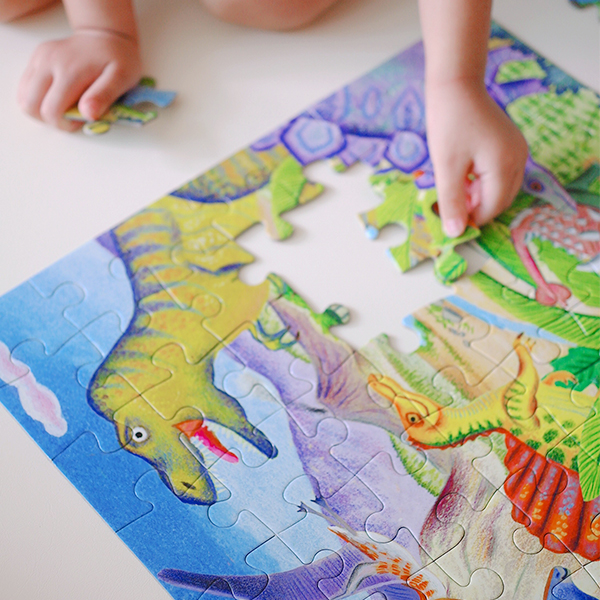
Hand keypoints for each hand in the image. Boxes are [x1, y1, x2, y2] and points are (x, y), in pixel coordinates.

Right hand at [17, 29, 141, 130]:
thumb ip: (104, 96)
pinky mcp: (36, 57)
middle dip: (50, 120)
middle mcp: (49, 63)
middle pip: (30, 105)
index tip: (82, 119)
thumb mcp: (121, 79)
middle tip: (71, 116)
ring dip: (41, 110)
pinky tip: (56, 97)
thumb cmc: (119, 60)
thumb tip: (87, 114)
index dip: (64, 124)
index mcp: (70, 72)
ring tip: (64, 106)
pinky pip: (25, 86)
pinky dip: (37, 98)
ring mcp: (39, 58)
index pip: (51, 111)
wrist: (107, 36)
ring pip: (23, 97)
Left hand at [425, 78, 528, 236]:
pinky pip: (500, 174)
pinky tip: (463, 174)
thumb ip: (451, 202)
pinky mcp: (510, 145)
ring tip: (453, 186)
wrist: (456, 84)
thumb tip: (455, 233)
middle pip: (499, 201)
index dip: (470, 219)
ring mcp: (517, 151)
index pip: (491, 208)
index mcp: (505, 166)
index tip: (447, 220)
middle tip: (448, 204)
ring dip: (478, 196)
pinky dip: (483, 182)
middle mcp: (519, 159)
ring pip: (500, 189)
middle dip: (475, 209)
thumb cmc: (449, 122)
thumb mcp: (446, 167)